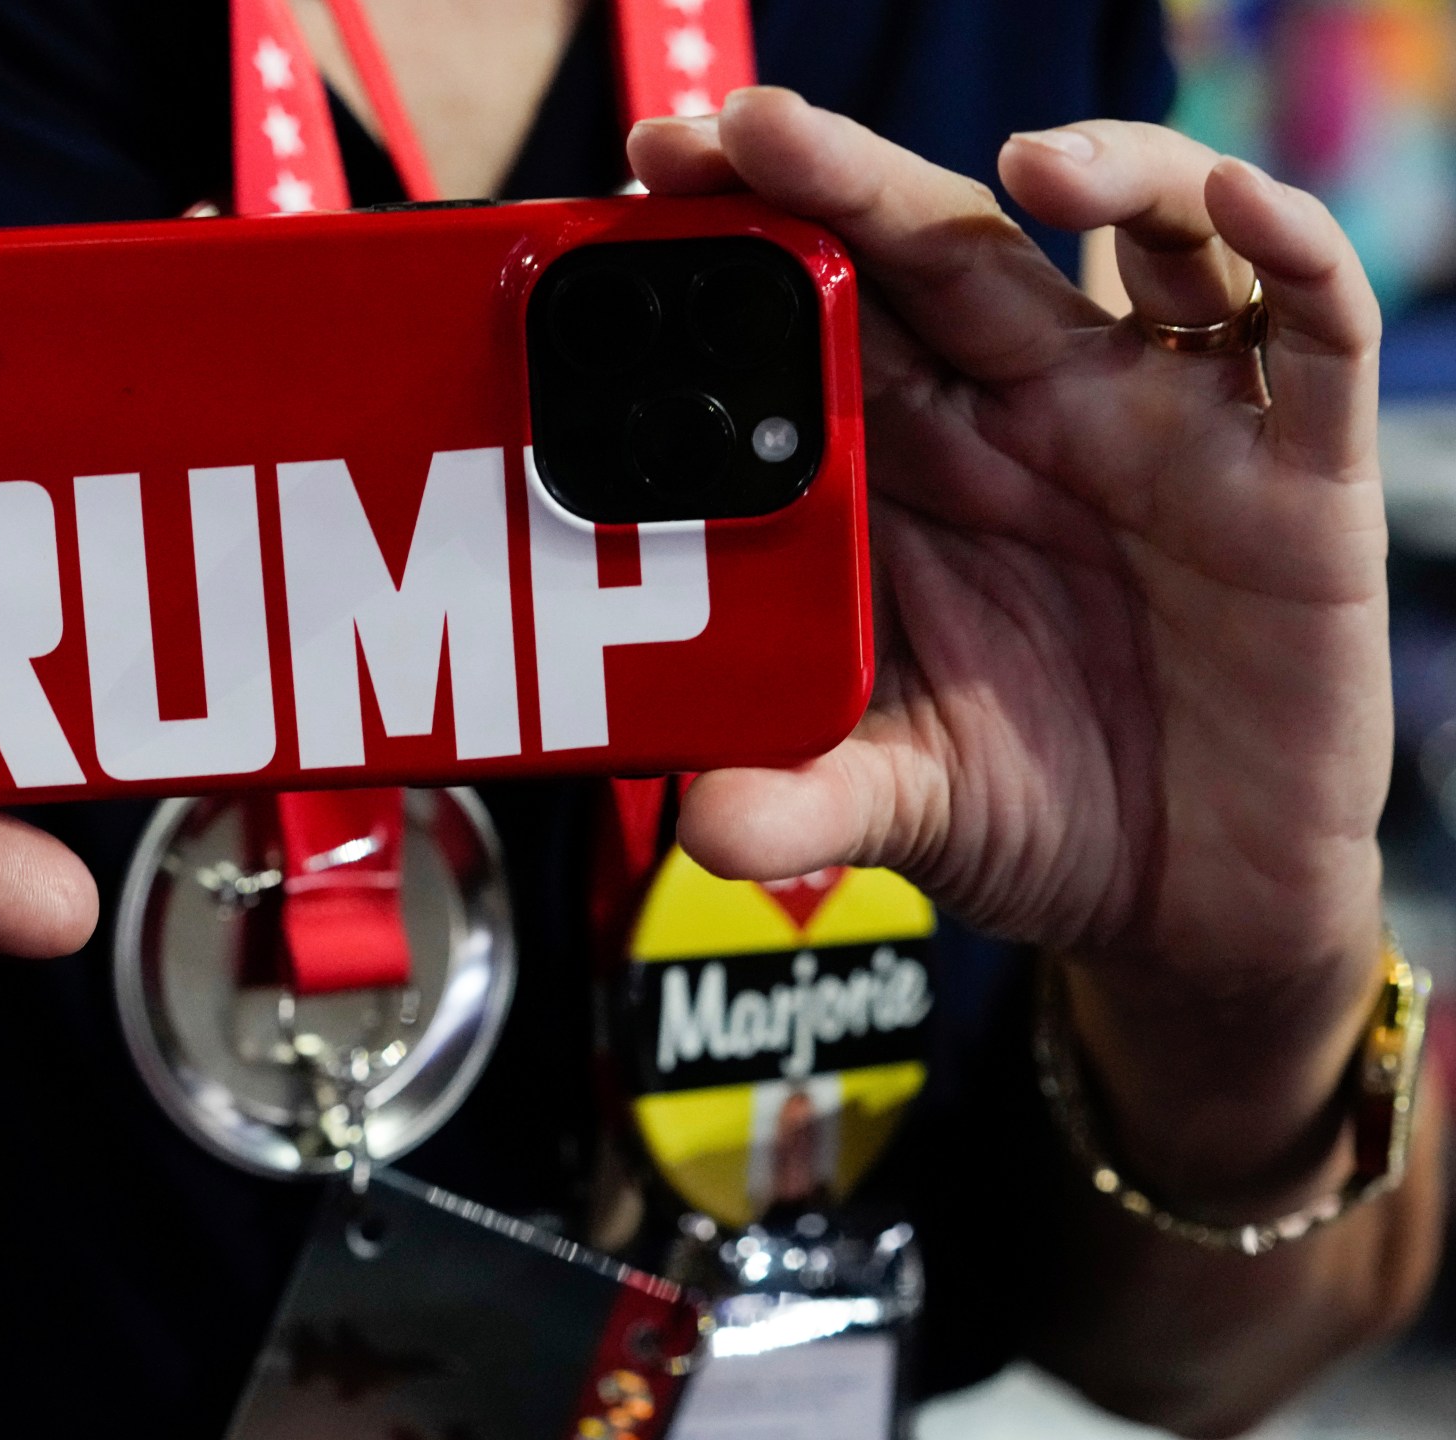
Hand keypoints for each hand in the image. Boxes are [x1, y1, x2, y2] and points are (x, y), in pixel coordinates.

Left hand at [633, 92, 1388, 1189]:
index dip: (752, 235)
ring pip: (1138, 237)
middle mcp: (1032, 414)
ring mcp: (1164, 425)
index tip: (653, 180)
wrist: (1186, 900)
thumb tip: (702, 832)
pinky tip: (1239, 212)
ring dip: (1098, 168)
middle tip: (747, 126)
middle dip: (847, 174)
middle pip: (940, 247)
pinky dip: (1292, 253)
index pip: (826, 309)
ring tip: (1028, 162)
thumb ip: (807, 800)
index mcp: (916, 466)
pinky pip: (1311, 331)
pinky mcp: (1296, 472)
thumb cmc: (1031, 812)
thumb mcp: (900, 803)